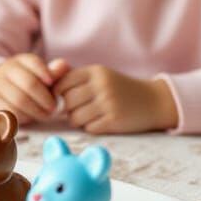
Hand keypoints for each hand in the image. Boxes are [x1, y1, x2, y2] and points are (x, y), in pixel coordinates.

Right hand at [0, 54, 69, 123]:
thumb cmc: (23, 83)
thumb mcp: (37, 73)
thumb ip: (54, 71)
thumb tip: (63, 66)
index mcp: (20, 61)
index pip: (34, 62)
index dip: (45, 72)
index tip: (51, 83)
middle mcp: (6, 70)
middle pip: (29, 83)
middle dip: (45, 98)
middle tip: (54, 108)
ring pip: (20, 100)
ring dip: (36, 110)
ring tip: (45, 115)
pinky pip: (10, 111)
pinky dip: (24, 117)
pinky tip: (30, 117)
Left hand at [56, 65, 178, 133]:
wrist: (154, 101)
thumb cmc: (119, 89)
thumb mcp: (100, 76)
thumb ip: (75, 78)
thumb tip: (46, 87)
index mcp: (95, 72)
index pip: (62, 84)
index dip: (59, 94)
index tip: (66, 99)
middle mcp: (101, 85)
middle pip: (67, 102)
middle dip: (68, 109)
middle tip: (78, 109)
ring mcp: (108, 103)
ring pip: (74, 118)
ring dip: (78, 120)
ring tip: (89, 116)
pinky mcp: (114, 120)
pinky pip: (88, 128)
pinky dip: (91, 128)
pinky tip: (101, 122)